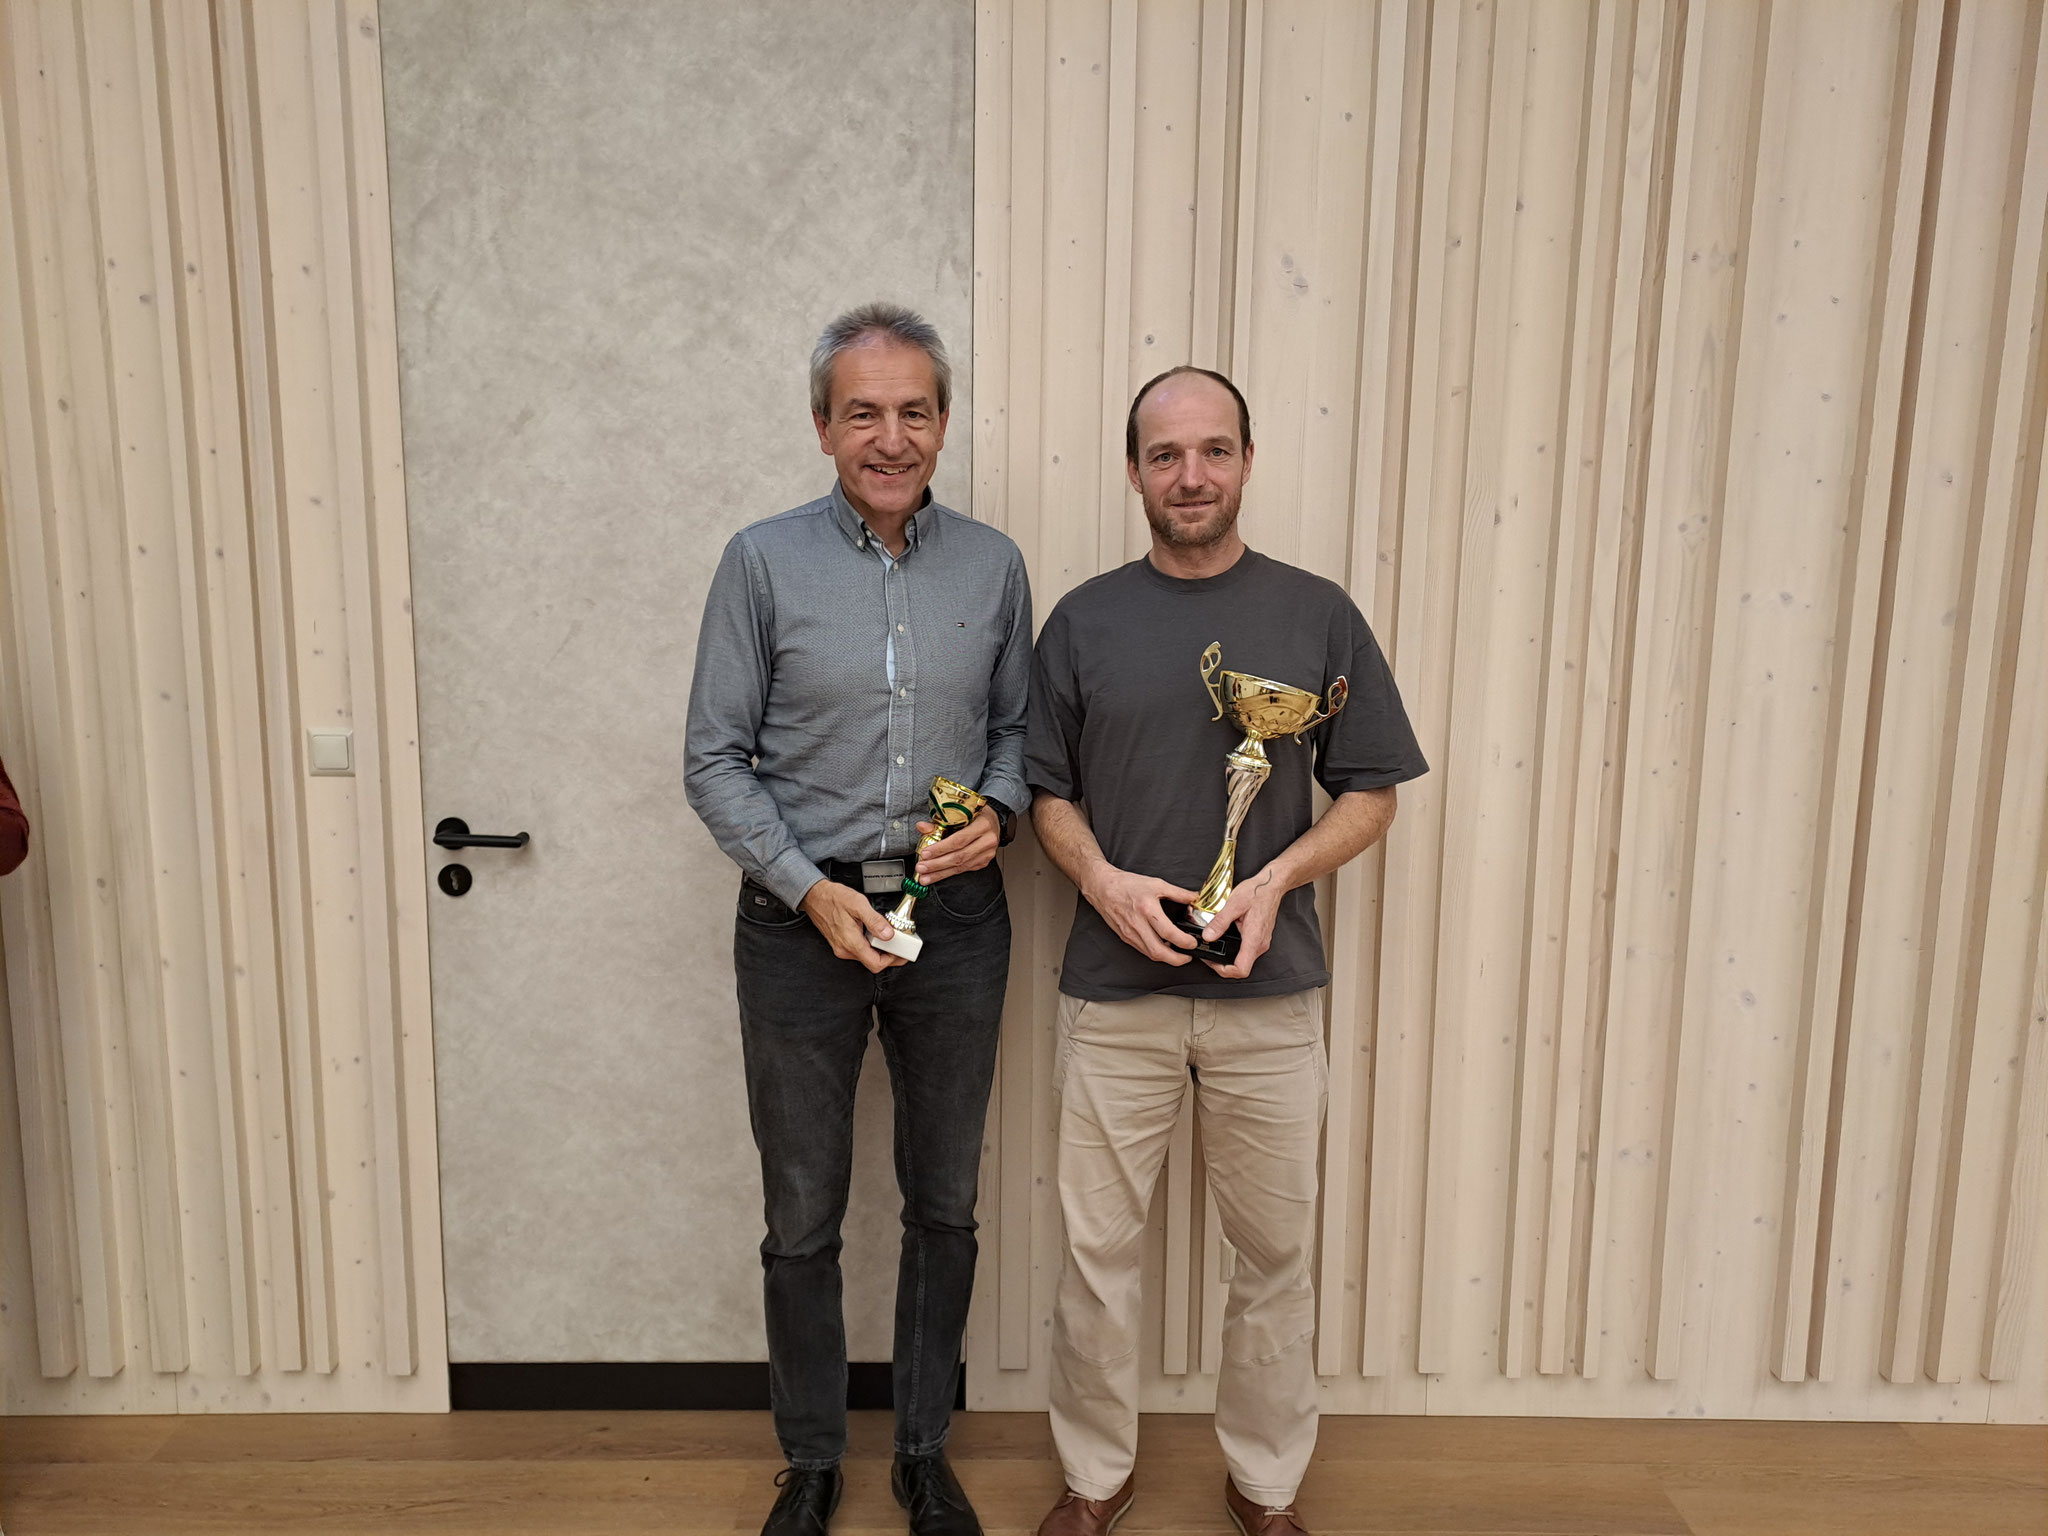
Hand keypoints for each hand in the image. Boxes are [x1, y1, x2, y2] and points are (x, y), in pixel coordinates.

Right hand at [800, 879, 906, 971]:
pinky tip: (875, 933)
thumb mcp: (858, 904)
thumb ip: (875, 921)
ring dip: (880, 949)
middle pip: (873, 962)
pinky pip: (860, 950)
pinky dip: (871, 944)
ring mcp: (842, 948)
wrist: (814, 896)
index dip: (892, 960)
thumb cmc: (833, 898)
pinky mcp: (841, 944)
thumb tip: (889, 935)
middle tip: (899, 943)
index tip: (900, 952)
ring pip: (867, 956)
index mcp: (851, 942)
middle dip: (889, 954)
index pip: (875, 964)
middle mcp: (845, 949)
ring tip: (888, 935)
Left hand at [914, 804, 999, 883]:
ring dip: (940, 873)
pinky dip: (948, 873)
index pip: (959, 840)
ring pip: (961, 866)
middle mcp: (987, 840)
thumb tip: (922, 827)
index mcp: (982, 825)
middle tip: (922, 868)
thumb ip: (940, 821)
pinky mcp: (983, 862)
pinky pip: (964, 870)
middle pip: (959, 856)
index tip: (925, 853)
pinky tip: (937, 876)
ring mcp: (987, 853)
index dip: (941, 848)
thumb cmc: (977, 815)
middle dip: (937, 864)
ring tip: (925, 877)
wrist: (994, 821)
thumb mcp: (961, 812)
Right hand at [1081, 864, 1201, 965]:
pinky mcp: (1125, 937)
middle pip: (1158, 952)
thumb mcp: (1156, 884)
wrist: (1102, 887)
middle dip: (1177, 960)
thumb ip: (1178, 893)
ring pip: (1150, 954)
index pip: (1168, 933)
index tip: (1192, 942)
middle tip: (1188, 957)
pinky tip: (1162, 947)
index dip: (1184, 942)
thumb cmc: (1126, 884)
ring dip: (1166, 958)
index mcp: (1147, 909)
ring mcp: (1130, 933)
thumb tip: (1194, 898)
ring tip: (1177, 953)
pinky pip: (1142, 950)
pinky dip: (1155, 952)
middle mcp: (1137, 924)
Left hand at [1194, 864, 1285, 977]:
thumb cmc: (1257, 892)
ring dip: (1228, 958)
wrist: (1272, 884)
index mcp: (1253, 939)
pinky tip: (1225, 940)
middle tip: (1208, 955)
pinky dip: (1234, 950)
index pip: (1241, 969)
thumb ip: (1220, 922)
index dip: (1224, 970)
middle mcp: (1259, 944)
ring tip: (1214, 948)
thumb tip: (1208, 936)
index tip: (1212, 961)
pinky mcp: (1260, 937)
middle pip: (1241, 968)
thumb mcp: (1234, 905)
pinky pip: (1246, 951)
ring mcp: (1261, 942)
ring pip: (1243, 960)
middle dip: (1222, 965)